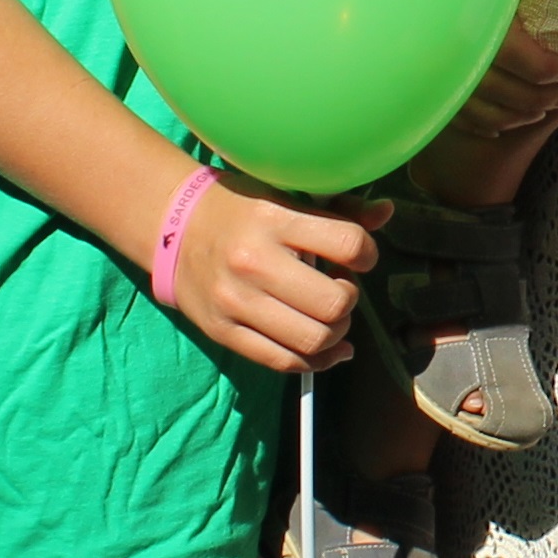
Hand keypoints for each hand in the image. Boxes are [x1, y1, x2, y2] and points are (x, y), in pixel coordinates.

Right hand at [170, 178, 386, 372]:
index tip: (360, 256)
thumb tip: (386, 214)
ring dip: (337, 333)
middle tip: (340, 289)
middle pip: (334, 303)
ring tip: (330, 317)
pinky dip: (316, 362)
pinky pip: (283, 361)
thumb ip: (338, 209)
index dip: (367, 254)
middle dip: (350, 299)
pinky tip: (328, 349)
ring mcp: (236, 302)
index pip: (348, 244)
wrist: (171, 228)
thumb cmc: (239, 209)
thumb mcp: (284, 196)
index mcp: (274, 220)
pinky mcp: (223, 332)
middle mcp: (254, 262)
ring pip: (313, 339)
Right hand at [439, 19, 557, 146]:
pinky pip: (454, 116)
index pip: (520, 58)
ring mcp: (433, 72)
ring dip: (516, 115)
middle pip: (504, 89)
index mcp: (473, 18)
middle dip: (540, 98)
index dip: (548, 70)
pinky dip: (481, 124)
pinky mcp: (419, 86)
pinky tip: (500, 126)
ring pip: (481, 109)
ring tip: (540, 111)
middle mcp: (452, 49)